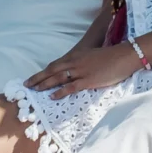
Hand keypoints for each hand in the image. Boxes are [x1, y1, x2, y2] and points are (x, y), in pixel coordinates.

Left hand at [24, 44, 138, 95]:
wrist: (124, 55)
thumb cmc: (112, 57)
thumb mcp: (93, 57)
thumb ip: (83, 62)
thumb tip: (76, 71)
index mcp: (76, 56)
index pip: (55, 64)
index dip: (43, 72)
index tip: (33, 77)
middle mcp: (75, 62)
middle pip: (52, 71)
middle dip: (38, 78)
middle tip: (27, 85)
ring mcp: (81, 71)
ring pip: (58, 78)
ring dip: (45, 84)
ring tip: (34, 90)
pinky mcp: (88, 80)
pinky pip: (71, 87)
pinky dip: (60, 92)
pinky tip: (52, 96)